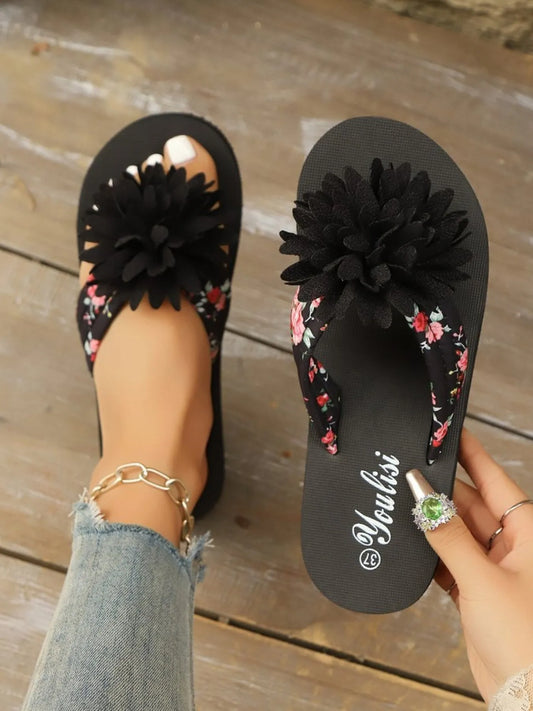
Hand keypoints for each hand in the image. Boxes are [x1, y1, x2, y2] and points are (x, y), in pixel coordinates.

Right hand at [411, 428, 532, 701]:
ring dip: (432, 523)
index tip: (448, 431)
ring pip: (457, 533)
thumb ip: (448, 535)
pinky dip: (430, 554)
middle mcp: (511, 546)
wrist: (525, 694)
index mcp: (526, 533)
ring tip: (400, 503)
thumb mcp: (483, 578)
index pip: (494, 479)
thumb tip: (421, 493)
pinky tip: (410, 545)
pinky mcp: (477, 593)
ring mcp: (493, 570)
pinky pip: (449, 561)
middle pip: (470, 505)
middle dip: (439, 490)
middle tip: (406, 471)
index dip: (471, 453)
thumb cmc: (524, 636)